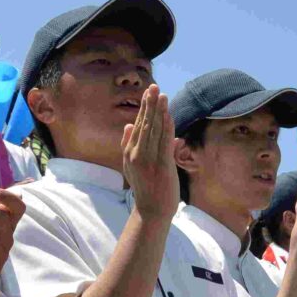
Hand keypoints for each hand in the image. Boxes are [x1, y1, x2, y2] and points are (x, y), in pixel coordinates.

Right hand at [120, 85, 177, 217]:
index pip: (138, 125)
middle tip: (154, 86)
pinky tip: (168, 115)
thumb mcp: (130, 165)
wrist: (151, 210)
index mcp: (130, 152)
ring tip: (162, 95)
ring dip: (158, 111)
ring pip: (154, 130)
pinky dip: (166, 127)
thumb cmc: (145, 188)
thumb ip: (128, 144)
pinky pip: (164, 142)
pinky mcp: (161, 165)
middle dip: (150, 104)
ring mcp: (148, 159)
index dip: (145, 108)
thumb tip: (128, 125)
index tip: (149, 93)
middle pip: (145, 124)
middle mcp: (136, 153)